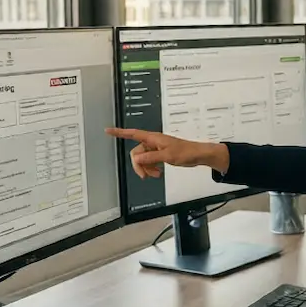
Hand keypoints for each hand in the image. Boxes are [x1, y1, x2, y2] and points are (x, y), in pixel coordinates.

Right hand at [105, 128, 229, 177]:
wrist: (197, 155)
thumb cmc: (186, 152)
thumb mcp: (167, 156)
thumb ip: (151, 157)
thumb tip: (136, 158)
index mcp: (153, 138)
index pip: (132, 134)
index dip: (120, 133)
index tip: (108, 131)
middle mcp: (152, 142)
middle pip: (136, 153)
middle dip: (139, 165)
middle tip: (145, 175)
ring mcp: (156, 148)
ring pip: (143, 159)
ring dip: (146, 168)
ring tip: (155, 174)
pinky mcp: (160, 154)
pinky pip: (149, 161)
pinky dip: (151, 168)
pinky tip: (157, 173)